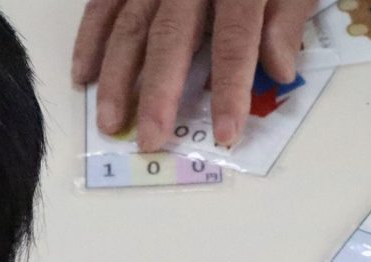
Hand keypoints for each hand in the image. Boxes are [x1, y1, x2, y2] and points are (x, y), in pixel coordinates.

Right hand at [72, 0, 314, 151]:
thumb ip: (287, 16)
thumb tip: (280, 69)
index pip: (234, 37)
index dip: (231, 86)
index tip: (226, 132)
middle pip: (170, 36)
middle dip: (158, 91)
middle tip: (149, 139)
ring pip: (129, 24)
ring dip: (116, 77)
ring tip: (110, 123)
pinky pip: (102, 3)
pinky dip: (90, 39)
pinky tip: (83, 75)